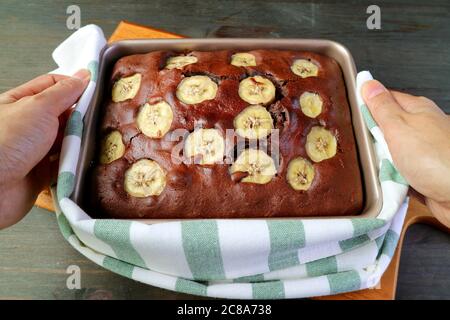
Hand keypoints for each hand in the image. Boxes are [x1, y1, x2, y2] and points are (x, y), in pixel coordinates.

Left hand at [0, 70, 89, 228]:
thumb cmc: (4, 144)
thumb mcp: (39, 107)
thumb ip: (64, 92)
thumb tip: (83, 76)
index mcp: (20, 103)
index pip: (53, 86)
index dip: (74, 85)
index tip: (96, 89)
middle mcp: (27, 125)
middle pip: (64, 114)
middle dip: (80, 117)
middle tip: (95, 118)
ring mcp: (35, 149)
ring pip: (67, 140)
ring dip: (78, 142)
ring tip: (86, 142)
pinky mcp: (43, 172)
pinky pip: (65, 164)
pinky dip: (74, 163)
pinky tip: (80, 160)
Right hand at [362, 80, 449, 227]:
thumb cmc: (436, 160)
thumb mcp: (399, 126)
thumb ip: (381, 106)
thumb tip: (368, 83)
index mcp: (417, 109)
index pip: (384, 98)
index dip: (366, 106)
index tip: (351, 115)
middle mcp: (421, 128)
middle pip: (384, 128)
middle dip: (371, 139)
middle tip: (367, 146)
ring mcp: (421, 151)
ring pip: (388, 151)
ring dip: (380, 160)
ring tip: (380, 166)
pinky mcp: (421, 172)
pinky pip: (396, 171)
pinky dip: (390, 176)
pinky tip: (389, 180)